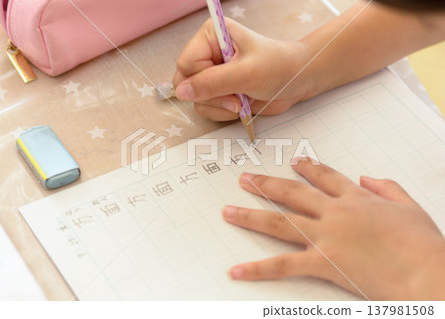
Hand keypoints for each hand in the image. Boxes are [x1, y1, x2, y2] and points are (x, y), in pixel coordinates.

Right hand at [173, 18, 311, 121]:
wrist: (298, 81)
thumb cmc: (278, 67)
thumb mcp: (246, 74)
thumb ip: (212, 83)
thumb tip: (182, 92)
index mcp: (211, 36)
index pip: (186, 64)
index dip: (203, 80)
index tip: (228, 84)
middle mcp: (208, 53)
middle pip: (186, 83)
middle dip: (212, 96)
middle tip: (236, 98)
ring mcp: (213, 74)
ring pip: (196, 98)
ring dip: (220, 106)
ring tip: (242, 100)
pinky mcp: (219, 91)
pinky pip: (207, 107)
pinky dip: (223, 112)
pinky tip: (241, 105)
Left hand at [222, 159, 444, 299]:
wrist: (427, 272)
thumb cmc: (423, 244)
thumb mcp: (410, 207)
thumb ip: (388, 188)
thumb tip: (369, 177)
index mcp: (356, 198)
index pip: (326, 177)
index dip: (308, 167)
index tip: (295, 161)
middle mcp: (335, 213)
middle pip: (293, 193)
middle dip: (266, 185)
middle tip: (245, 179)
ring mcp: (326, 236)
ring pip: (280, 223)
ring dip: (251, 215)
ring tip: (228, 211)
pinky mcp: (323, 262)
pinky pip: (283, 265)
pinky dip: (258, 269)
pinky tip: (237, 270)